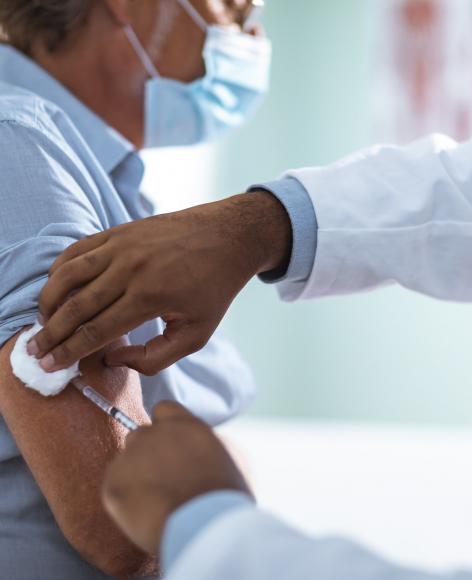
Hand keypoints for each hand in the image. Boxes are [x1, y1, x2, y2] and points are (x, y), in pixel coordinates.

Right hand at [31, 191, 290, 374]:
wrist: (229, 237)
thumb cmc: (214, 288)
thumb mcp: (197, 333)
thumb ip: (156, 356)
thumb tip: (112, 358)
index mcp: (149, 297)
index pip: (95, 331)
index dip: (68, 352)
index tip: (50, 366)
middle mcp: (129, 269)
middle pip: (75, 306)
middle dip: (51, 333)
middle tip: (34, 351)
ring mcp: (122, 245)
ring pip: (68, 275)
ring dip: (48, 301)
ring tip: (42, 322)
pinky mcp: (120, 230)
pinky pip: (78, 249)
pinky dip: (60, 269)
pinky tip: (56, 286)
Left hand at [102, 401, 251, 554]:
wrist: (205, 526)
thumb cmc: (226, 496)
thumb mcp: (233, 459)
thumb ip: (211, 445)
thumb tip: (204, 447)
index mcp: (185, 424)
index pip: (164, 409)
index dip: (165, 427)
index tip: (170, 446)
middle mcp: (155, 433)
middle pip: (140, 434)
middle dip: (147, 452)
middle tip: (161, 478)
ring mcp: (131, 456)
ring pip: (126, 461)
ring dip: (135, 475)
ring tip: (153, 501)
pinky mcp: (113, 483)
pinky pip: (114, 486)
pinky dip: (124, 499)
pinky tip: (144, 513)